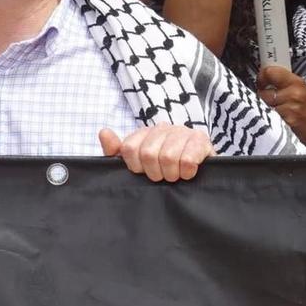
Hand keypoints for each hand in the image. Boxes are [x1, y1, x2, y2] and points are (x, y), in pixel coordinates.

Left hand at [99, 126, 214, 182]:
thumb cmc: (163, 172)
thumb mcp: (136, 165)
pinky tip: (188, 173)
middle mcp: (163, 128)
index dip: (136, 167)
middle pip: (148, 153)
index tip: (144, 173)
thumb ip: (116, 152)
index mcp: (145, 133)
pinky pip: (187, 159)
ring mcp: (183, 132)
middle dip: (155, 173)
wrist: (199, 176)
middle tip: (163, 177)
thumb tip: (104, 132)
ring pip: (168, 156)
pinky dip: (186, 172)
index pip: (129, 148)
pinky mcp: (201, 140)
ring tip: (176, 176)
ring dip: (172, 174)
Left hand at [257, 66, 305, 149]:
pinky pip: (270, 117)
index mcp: (296, 82)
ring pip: (265, 106)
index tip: (261, 82)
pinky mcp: (288, 121)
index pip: (270, 72)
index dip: (261, 77)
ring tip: (279, 111)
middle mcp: (294, 93)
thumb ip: (284, 82)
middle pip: (263, 92)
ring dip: (267, 109)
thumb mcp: (300, 89)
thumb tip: (266, 76)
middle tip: (269, 99)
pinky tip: (281, 119)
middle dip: (263, 97)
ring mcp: (291, 108)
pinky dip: (272, 119)